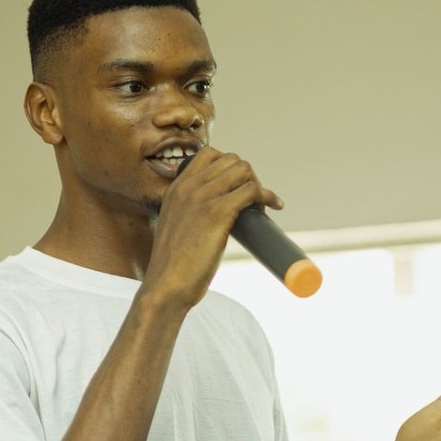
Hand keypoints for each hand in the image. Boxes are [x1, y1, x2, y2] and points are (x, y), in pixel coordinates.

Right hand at [143, 146, 283, 309]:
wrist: (166, 285)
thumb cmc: (174, 267)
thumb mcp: (175, 228)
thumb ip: (188, 216)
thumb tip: (211, 220)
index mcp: (176, 188)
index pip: (208, 154)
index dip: (230, 166)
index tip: (239, 185)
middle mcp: (188, 187)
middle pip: (231, 160)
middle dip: (248, 175)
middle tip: (254, 199)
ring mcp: (202, 197)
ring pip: (243, 170)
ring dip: (258, 185)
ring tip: (262, 206)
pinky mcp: (217, 212)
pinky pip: (251, 190)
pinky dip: (267, 196)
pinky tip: (273, 206)